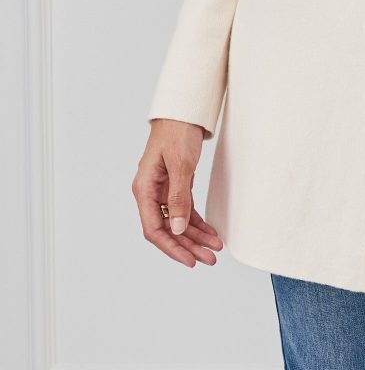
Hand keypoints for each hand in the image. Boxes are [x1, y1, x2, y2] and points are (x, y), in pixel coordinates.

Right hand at [132, 119, 222, 266]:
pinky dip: (198, 222)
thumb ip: (178, 197)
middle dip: (188, 246)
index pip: (154, 229)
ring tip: (215, 249)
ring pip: (178, 221)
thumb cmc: (177, 131)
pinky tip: (210, 233)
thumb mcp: (180, 164)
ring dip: (196, 237)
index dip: (172, 247)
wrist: (184, 110)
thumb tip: (177, 228)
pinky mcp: (176, 185)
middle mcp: (151, 192)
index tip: (190, 260)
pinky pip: (185, 209)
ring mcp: (163, 189)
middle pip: (167, 229)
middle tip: (209, 258)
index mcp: (144, 188)